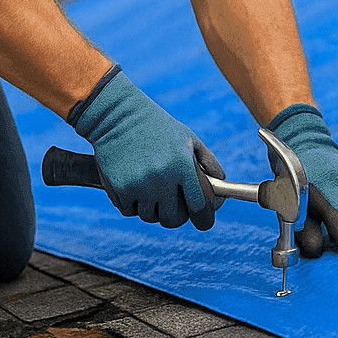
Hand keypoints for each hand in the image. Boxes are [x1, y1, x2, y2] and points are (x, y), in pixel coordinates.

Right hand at [69, 67, 224, 228]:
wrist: (117, 116)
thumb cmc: (158, 128)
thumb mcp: (189, 139)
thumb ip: (209, 163)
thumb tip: (220, 190)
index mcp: (183, 166)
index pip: (198, 207)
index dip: (202, 218)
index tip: (201, 220)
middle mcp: (162, 178)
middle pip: (173, 220)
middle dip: (173, 215)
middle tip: (170, 205)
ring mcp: (139, 185)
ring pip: (149, 216)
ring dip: (150, 207)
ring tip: (148, 187)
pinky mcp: (119, 188)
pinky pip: (128, 211)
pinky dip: (130, 203)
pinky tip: (131, 184)